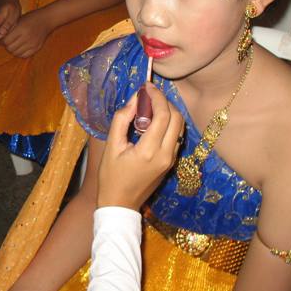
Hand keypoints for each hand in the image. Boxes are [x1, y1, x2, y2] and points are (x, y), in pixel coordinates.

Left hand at [1, 8, 53, 57]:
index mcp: (21, 29)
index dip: (2, 41)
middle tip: (8, 42)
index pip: (6, 41)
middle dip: (7, 46)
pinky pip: (24, 55)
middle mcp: (27, 37)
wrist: (47, 19)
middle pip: (10, 48)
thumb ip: (9, 29)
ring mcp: (33, 44)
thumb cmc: (31, 18)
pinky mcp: (37, 48)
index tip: (2, 39)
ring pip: (16, 53)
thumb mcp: (19, 20)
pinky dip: (20, 53)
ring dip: (13, 50)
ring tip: (14, 44)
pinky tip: (20, 47)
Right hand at [97, 83, 184, 209]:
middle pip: (177, 118)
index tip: (147, 87)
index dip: (156, 96)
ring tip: (150, 107)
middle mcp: (165, 154)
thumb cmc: (110, 176)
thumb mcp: (111, 146)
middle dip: (165, 102)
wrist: (120, 204)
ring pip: (179, 127)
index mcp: (149, 150)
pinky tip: (152, 122)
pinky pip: (175, 136)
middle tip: (149, 96)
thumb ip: (122, 120)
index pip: (162, 115)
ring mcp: (170, 159)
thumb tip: (134, 99)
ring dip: (168, 112)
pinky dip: (168, 123)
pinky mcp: (171, 162)